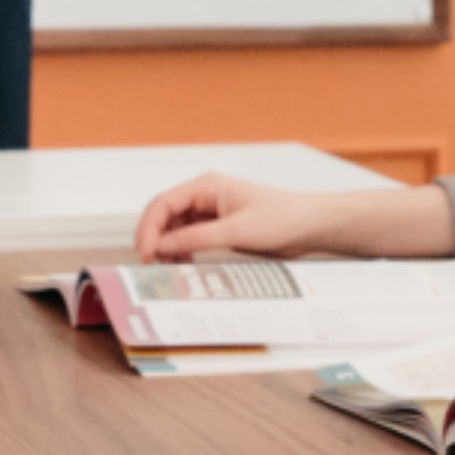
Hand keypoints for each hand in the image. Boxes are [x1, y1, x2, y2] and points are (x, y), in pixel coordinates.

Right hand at [132, 172, 333, 261]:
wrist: (308, 226)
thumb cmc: (281, 217)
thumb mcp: (236, 230)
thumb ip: (197, 238)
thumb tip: (163, 245)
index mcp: (207, 186)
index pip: (163, 203)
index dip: (149, 228)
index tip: (146, 252)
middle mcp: (205, 197)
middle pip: (165, 216)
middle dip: (155, 239)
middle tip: (151, 265)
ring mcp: (211, 213)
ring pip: (175, 229)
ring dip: (168, 247)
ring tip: (167, 268)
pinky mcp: (218, 228)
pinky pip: (190, 238)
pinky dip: (182, 251)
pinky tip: (185, 264)